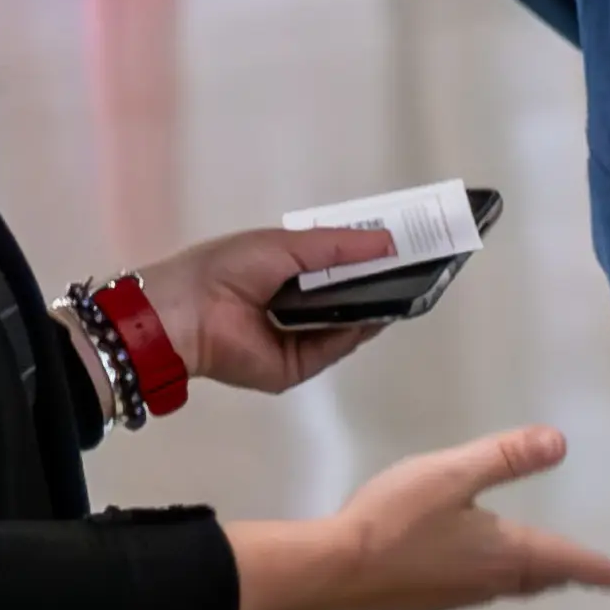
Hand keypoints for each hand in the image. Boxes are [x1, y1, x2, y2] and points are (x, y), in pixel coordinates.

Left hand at [132, 225, 394, 395]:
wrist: (188, 311)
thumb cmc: (229, 268)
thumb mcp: (287, 244)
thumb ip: (339, 245)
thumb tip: (390, 242)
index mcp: (286, 276)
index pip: (337, 269)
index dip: (369, 258)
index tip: (406, 245)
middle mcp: (295, 309)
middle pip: (348, 300)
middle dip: (380, 284)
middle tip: (421, 267)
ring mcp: (297, 340)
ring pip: (347, 326)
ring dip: (376, 307)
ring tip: (413, 285)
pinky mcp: (296, 367)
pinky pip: (334, 348)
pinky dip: (357, 331)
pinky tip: (381, 311)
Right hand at [232, 425, 609, 609]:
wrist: (332, 571)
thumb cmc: (397, 519)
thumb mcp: (454, 474)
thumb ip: (506, 457)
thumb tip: (560, 444)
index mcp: (504, 554)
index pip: (561, 560)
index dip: (590, 566)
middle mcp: (487, 583)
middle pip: (536, 580)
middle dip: (561, 574)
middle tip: (582, 574)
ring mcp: (454, 597)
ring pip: (506, 588)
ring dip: (529, 579)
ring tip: (540, 571)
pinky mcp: (424, 601)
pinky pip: (477, 590)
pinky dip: (494, 580)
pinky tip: (475, 570)